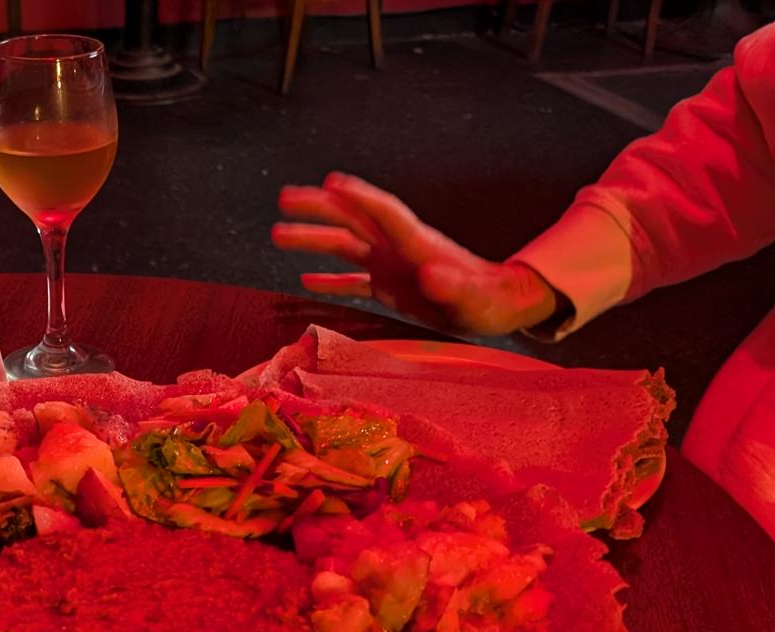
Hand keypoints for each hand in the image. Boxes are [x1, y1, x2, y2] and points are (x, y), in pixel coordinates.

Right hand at [273, 172, 560, 336]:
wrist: (496, 305)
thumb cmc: (487, 301)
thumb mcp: (472, 297)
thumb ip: (451, 285)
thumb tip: (430, 273)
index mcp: (417, 245)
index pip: (383, 212)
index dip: (359, 196)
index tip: (330, 182)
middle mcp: (398, 249)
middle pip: (353, 220)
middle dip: (319, 208)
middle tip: (284, 198)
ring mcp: (390, 265)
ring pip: (344, 245)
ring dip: (313, 239)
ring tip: (277, 233)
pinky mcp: (389, 286)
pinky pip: (352, 280)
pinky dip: (330, 280)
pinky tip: (305, 279)